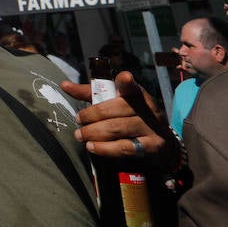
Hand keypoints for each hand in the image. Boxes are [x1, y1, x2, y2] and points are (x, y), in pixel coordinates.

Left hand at [62, 71, 177, 170]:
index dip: (127, 82)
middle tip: (78, 121)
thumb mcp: (115, 102)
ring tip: (80, 135)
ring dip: (94, 132)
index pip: (131, 86)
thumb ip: (91, 93)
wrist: (163, 144)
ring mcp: (151, 128)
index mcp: (137, 94)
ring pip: (118, 128)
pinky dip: (105, 148)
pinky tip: (92, 147)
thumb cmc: (132, 118)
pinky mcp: (151, 147)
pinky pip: (125, 147)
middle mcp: (147, 109)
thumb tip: (64, 85)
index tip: (124, 77)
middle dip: (92, 115)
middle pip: (117, 108)